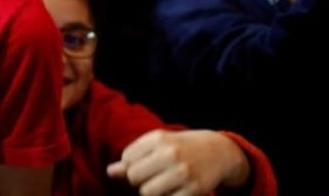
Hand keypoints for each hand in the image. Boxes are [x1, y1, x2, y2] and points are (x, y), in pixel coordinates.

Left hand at [106, 129, 249, 194]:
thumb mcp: (157, 145)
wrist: (218, 151)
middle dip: (138, 180)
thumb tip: (110, 172)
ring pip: (147, 192)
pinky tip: (174, 190)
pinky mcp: (195, 189)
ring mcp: (183, 172)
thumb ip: (132, 158)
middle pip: (133, 176)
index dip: (132, 165)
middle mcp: (170, 153)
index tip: (146, 163)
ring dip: (151, 191)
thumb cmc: (180, 148)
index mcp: (158, 138)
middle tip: (152, 177)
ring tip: (162, 184)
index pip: (127, 158)